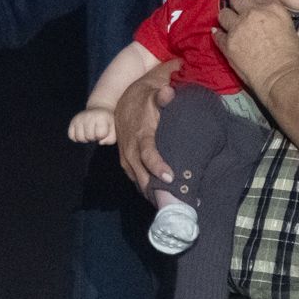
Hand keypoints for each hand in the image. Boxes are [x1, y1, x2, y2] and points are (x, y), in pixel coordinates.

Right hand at [68, 108, 115, 144]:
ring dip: (86, 139)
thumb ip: (111, 139)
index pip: (100, 134)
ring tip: (90, 133)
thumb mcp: (114, 129)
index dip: (103, 135)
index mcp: (100, 116)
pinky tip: (83, 133)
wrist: (99, 110)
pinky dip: (77, 138)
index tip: (104, 130)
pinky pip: (71, 136)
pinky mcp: (73, 121)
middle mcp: (88, 116)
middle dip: (94, 138)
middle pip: (89, 137)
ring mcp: (79, 118)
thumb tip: (100, 142)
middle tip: (97, 131)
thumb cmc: (108, 122)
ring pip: (79, 138)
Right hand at [113, 60, 181, 191]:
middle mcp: (131, 149)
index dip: (158, 166)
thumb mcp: (152, 91)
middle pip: (141, 175)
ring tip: (169, 206)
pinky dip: (146, 189)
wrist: (125, 99)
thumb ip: (162, 94)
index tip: (171, 177)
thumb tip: (168, 92)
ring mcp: (127, 157)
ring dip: (151, 193)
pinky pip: (135, 179)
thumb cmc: (144, 97)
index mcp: (140, 135)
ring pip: (138, 180)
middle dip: (156, 190)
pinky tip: (158, 199)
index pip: (147, 154)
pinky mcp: (126, 161)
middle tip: (173, 203)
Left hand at [214, 0, 298, 102]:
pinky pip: (217, 34)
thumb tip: (266, 19)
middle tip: (239, 8)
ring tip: (231, 24)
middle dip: (237, 1)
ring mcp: (237, 28)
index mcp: (272, 7)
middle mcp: (252, 13)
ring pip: (223, 13)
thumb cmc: (292, 56)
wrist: (281, 77)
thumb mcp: (288, 27)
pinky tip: (222, 36)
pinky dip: (219, 35)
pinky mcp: (227, 44)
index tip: (254, 2)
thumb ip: (274, 17)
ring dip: (227, 18)